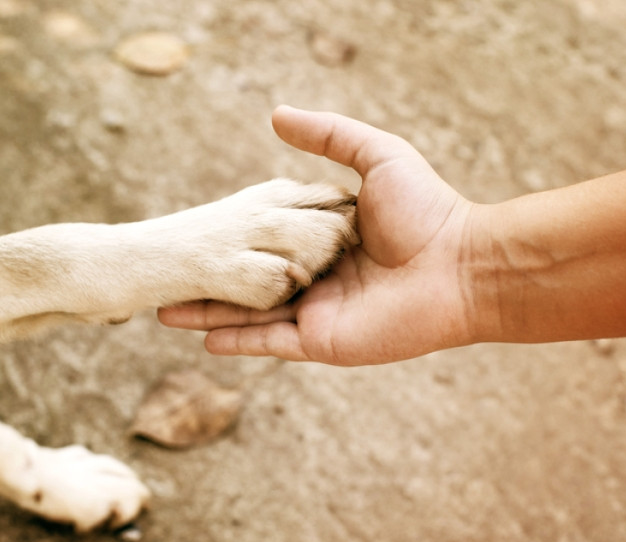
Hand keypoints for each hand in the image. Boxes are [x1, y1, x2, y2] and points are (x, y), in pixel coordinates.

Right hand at [158, 106, 478, 364]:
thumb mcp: (377, 156)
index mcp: (327, 240)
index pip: (267, 241)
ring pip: (251, 314)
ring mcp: (319, 312)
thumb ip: (329, 136)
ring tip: (165, 312)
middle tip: (168, 277)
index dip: (232, 241)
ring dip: (210, 313)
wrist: (460, 265)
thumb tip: (276, 114)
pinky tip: (203, 338)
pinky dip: (238, 340)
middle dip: (208, 282)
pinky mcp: (323, 342)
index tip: (197, 235)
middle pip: (249, 281)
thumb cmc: (426, 209)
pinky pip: (271, 341)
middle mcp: (318, 278)